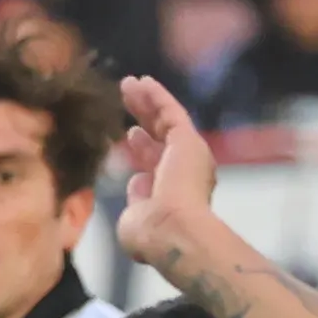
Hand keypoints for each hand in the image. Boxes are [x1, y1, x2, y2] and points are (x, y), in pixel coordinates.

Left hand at [114, 73, 221, 273]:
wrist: (172, 231)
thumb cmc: (151, 235)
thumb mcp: (135, 220)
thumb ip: (137, 200)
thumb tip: (136, 181)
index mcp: (174, 193)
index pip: (158, 165)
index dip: (144, 149)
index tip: (131, 134)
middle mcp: (186, 172)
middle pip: (162, 137)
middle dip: (145, 117)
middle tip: (129, 100)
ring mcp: (189, 154)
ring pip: (166, 120)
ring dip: (147, 100)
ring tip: (129, 83)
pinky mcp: (188, 140)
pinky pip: (170, 111)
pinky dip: (157, 96)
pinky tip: (142, 81)